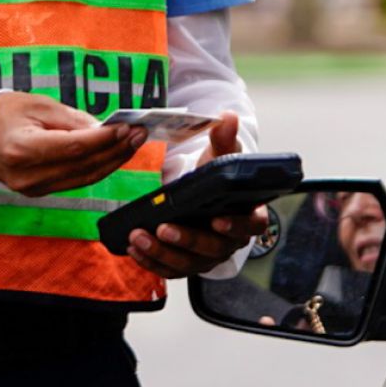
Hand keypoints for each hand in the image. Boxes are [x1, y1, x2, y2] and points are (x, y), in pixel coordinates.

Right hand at [0, 92, 145, 196]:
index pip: (74, 148)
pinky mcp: (39, 192)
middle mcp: (28, 175)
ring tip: (133, 143)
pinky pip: (76, 182)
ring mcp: (33, 188)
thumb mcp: (35, 105)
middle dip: (116, 150)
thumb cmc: (1, 114)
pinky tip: (113, 154)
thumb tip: (103, 128)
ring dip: (112, 161)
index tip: (127, 126)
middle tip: (139, 133)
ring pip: (84, 178)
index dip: (104, 139)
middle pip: (83, 166)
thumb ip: (71, 118)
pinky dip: (98, 168)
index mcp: (22, 149)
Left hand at [128, 112, 265, 277]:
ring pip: (189, 263)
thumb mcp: (220, 155)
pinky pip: (170, 269)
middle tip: (164, 229)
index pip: (251, 225)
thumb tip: (227, 117)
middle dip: (188, 240)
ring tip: (139, 237)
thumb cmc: (215, 175)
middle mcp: (230, 240)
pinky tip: (135, 248)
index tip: (217, 220)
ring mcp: (207, 255)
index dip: (236, 225)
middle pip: (214, 248)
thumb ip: (224, 138)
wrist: (199, 191)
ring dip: (163, 253)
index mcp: (247, 214)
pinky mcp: (186, 262)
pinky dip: (152, 262)